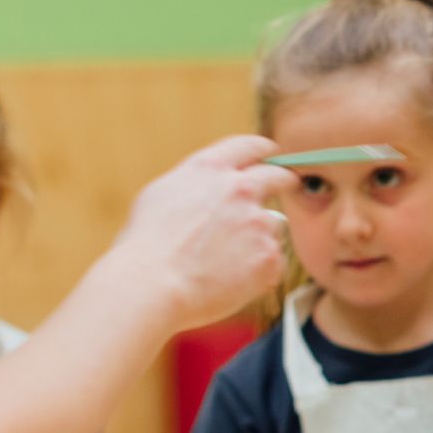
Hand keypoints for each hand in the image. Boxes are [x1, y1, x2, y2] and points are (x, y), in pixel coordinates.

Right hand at [102, 136, 298, 332]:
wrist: (152, 286)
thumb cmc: (145, 247)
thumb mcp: (160, 194)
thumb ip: (195, 184)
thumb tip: (212, 187)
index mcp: (209, 169)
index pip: (248, 146)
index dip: (262, 150)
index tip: (270, 153)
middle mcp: (240, 190)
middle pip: (278, 176)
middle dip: (284, 180)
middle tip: (287, 186)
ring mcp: (258, 223)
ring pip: (273, 226)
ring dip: (259, 238)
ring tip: (224, 261)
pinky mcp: (269, 256)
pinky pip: (274, 262)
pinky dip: (260, 272)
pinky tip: (230, 281)